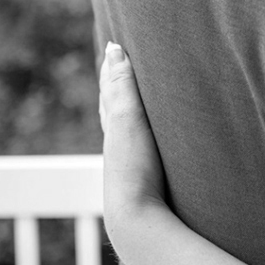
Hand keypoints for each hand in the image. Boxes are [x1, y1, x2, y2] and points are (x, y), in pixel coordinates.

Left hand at [99, 42, 166, 247]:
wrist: (138, 217)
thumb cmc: (133, 167)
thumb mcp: (128, 119)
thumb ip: (123, 86)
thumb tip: (115, 49)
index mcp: (115, 124)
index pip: (110, 89)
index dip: (112, 69)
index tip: (115, 47)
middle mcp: (119, 141)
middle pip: (115, 106)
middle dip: (118, 85)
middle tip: (122, 64)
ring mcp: (132, 159)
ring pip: (127, 126)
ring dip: (131, 108)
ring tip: (136, 95)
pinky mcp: (147, 173)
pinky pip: (142, 142)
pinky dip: (143, 130)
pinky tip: (154, 136)